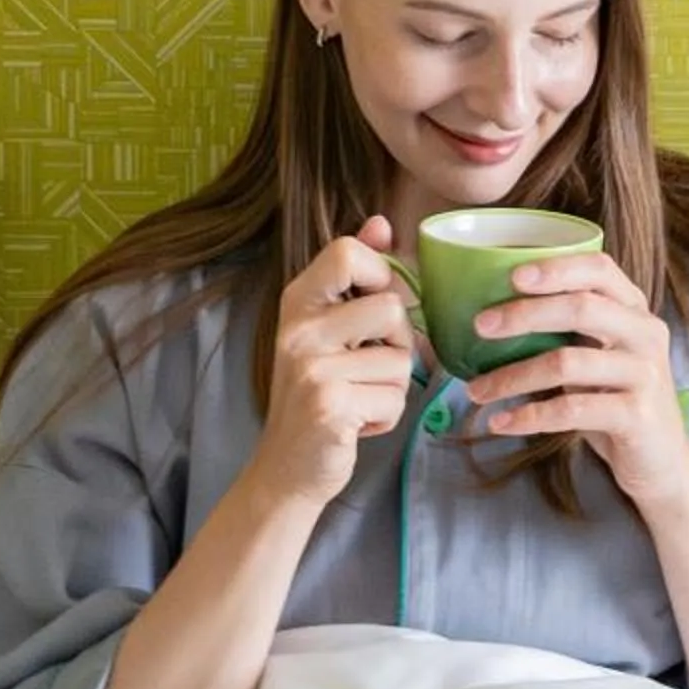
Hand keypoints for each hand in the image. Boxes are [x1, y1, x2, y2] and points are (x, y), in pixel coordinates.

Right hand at [254, 216, 416, 511]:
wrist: (287, 468)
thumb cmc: (318, 393)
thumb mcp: (328, 329)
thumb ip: (355, 276)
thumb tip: (380, 221)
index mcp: (298, 302)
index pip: (348, 252)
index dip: (383, 273)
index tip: (378, 303)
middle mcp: (298, 330)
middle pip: (391, 307)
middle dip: (400, 342)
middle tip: (372, 365)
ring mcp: (311, 368)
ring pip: (401, 359)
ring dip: (393, 387)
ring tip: (359, 399)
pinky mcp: (329, 406)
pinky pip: (395, 398)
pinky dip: (387, 417)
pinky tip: (356, 424)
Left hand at [463, 252, 688, 509]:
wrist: (664, 462)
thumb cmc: (618, 402)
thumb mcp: (599, 358)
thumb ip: (568, 332)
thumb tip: (494, 317)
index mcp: (635, 311)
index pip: (600, 270)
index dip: (556, 268)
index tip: (512, 276)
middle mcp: (646, 334)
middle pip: (581, 308)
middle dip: (524, 314)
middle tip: (480, 326)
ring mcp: (645, 374)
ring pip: (568, 362)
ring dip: (513, 376)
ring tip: (476, 391)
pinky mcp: (637, 416)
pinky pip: (571, 410)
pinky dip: (529, 416)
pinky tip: (501, 422)